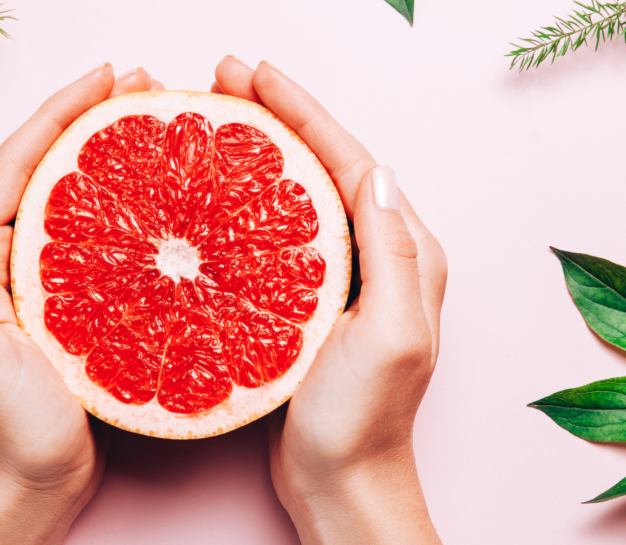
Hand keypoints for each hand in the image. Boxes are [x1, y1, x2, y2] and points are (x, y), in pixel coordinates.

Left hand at [0, 64, 162, 544]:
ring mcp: (45, 280)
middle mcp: (8, 259)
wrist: (29, 487)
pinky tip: (164, 198)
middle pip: (50, 167)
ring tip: (160, 122)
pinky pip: (103, 239)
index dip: (60, 113)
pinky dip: (131, 208)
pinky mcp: (79, 304)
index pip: (17, 164)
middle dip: (92, 118)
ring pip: (80, 196)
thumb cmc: (4, 431)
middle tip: (145, 87)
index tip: (106, 78)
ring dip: (115, 153)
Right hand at [212, 57, 447, 543]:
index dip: (304, 112)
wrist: (342, 480)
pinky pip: (280, 231)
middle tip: (225, 78)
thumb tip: (375, 171)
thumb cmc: (364, 420)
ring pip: (300, 191)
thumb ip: (394, 253)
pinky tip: (220, 187)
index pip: (352, 161)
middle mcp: (381, 255)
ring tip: (219, 114)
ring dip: (262, 147)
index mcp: (406, 254)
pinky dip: (251, 198)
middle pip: (325, 164)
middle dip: (279, 115)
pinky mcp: (309, 300)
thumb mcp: (390, 335)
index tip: (257, 75)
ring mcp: (344, 277)